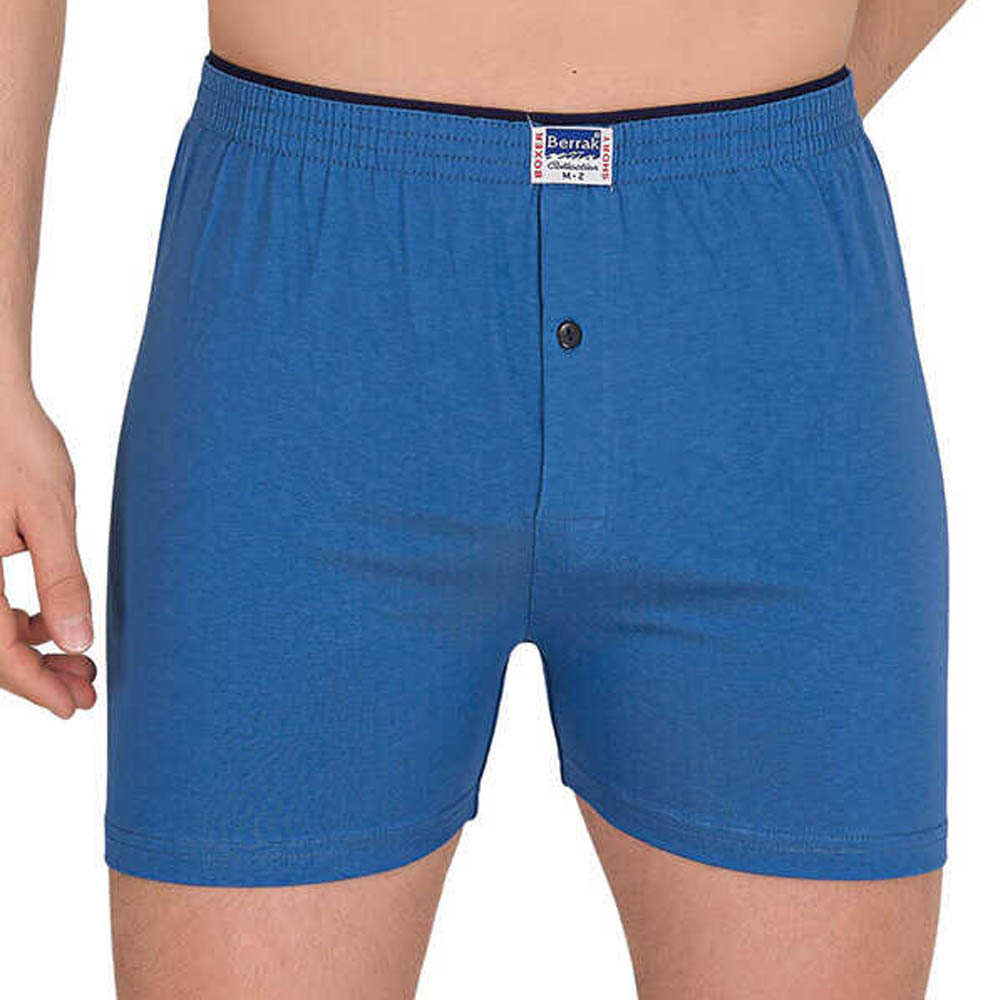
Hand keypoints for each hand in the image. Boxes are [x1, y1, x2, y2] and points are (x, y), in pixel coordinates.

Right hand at [1, 385, 95, 716]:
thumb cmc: (15, 444)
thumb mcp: (50, 513)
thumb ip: (62, 580)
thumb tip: (79, 641)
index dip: (35, 687)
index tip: (74, 708)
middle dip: (37, 676)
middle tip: (88, 692)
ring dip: (30, 652)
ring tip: (82, 664)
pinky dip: (18, 622)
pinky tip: (54, 625)